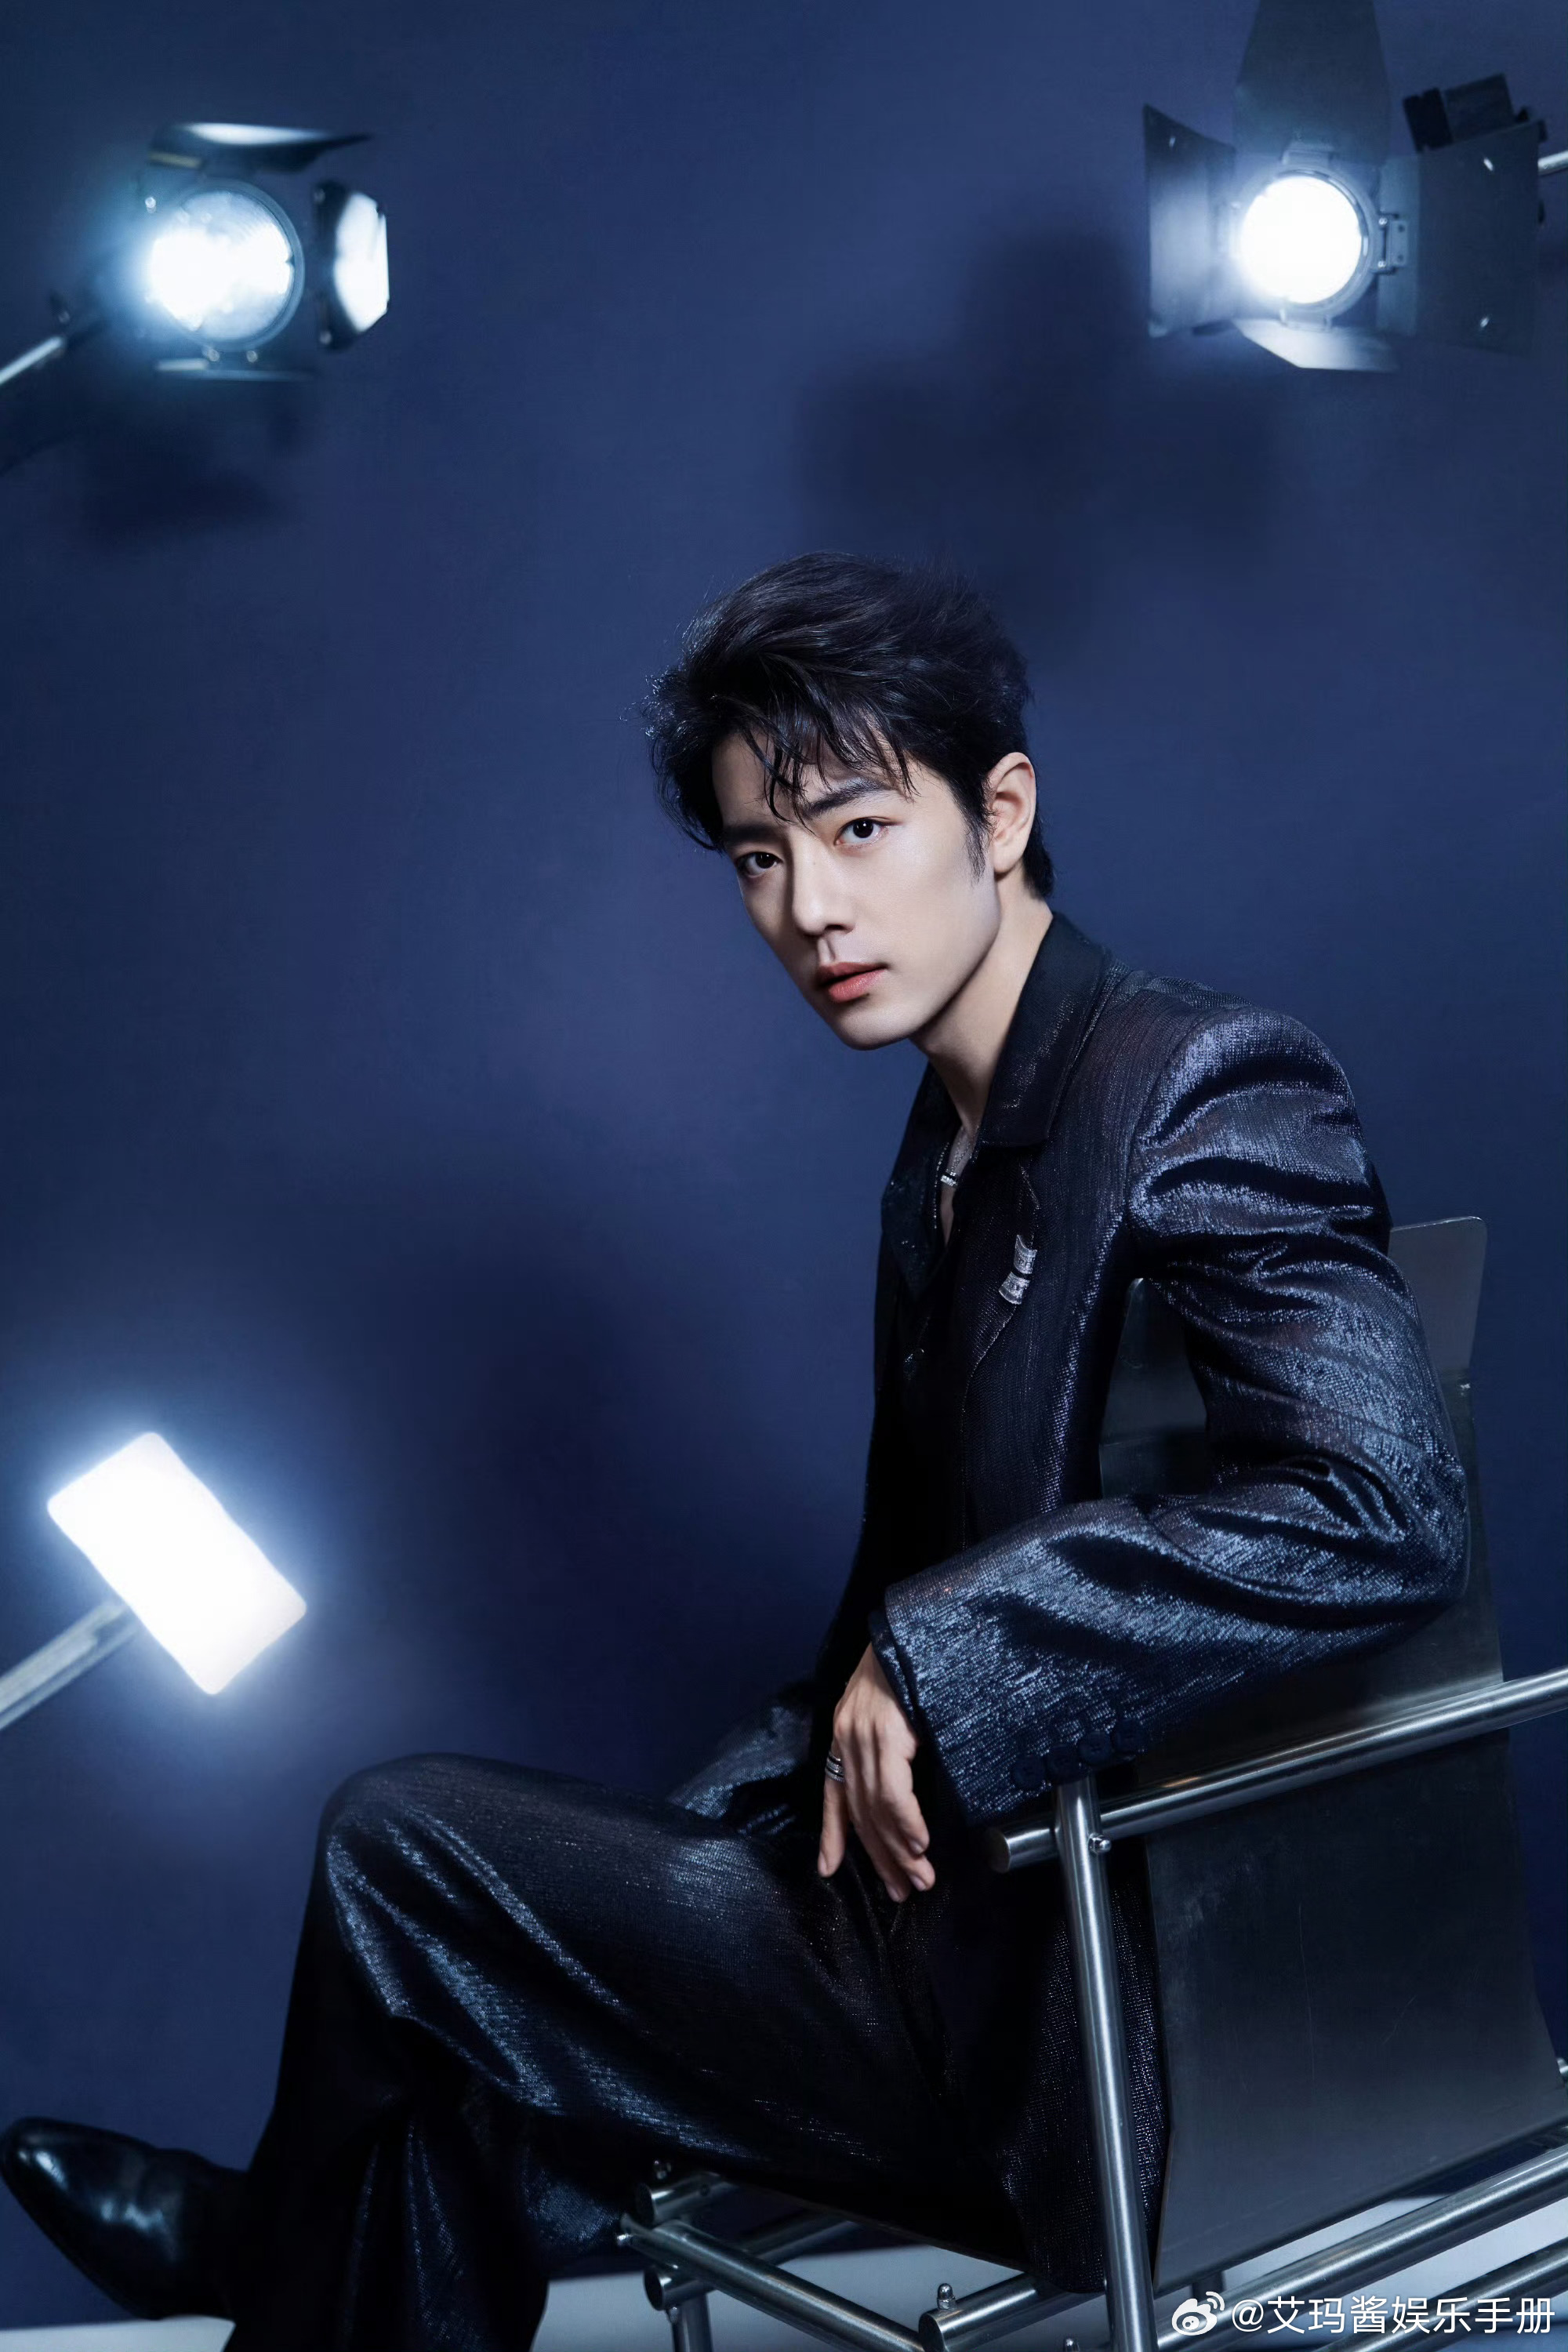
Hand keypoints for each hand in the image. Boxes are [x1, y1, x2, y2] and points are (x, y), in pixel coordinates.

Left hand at [818, 1645, 934, 1900]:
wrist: (915, 1626)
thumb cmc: (911, 1667)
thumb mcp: (892, 1711)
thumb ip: (890, 1747)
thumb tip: (904, 1786)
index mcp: (844, 1733)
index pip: (835, 1796)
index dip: (832, 1837)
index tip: (829, 1870)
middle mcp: (846, 1737)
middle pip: (859, 1812)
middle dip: (880, 1857)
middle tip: (901, 1890)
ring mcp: (863, 1735)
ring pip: (876, 1809)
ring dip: (899, 1851)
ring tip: (918, 1879)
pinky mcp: (885, 1732)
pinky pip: (892, 1791)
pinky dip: (906, 1823)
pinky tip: (917, 1846)